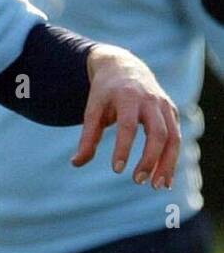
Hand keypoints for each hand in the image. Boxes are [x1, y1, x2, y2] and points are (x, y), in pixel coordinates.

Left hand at [71, 45, 180, 188]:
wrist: (123, 67)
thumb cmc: (105, 93)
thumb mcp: (92, 110)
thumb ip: (87, 137)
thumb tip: (76, 163)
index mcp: (127, 97)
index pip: (128, 125)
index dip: (123, 148)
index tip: (116, 169)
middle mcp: (151, 101)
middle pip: (158, 133)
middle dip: (150, 159)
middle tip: (138, 181)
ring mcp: (165, 106)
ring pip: (173, 138)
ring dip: (167, 164)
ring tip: (157, 186)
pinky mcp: (172, 113)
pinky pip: (176, 138)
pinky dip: (171, 159)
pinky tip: (164, 178)